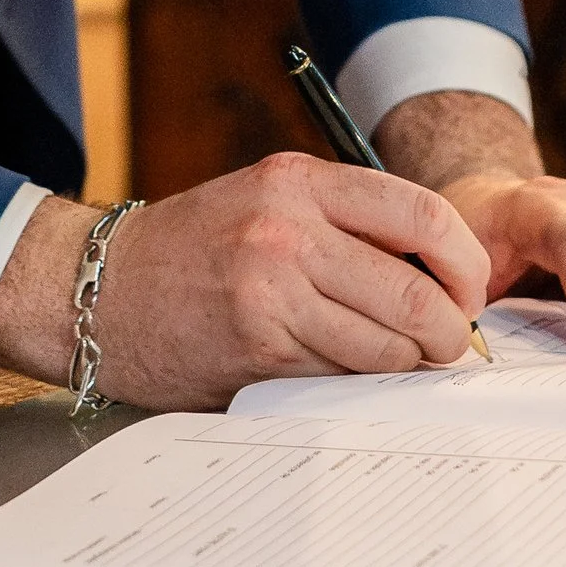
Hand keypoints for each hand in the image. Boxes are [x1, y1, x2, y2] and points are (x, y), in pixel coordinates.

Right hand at [0, 157, 491, 410]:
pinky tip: (348, 376)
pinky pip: (342, 378)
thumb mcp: (265, 199)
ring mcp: (272, 292)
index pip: (423, 215)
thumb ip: (343, 222)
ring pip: (387, 347)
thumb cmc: (191, 249)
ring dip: (409, 367)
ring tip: (403, 365)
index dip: (465, 263)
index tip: (468, 291)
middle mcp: (288, 230)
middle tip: (450, 345)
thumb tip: (439, 276)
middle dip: (450, 332)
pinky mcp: (258, 350)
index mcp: (298, 181)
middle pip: (416, 293)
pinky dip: (360, 385)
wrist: (97, 291)